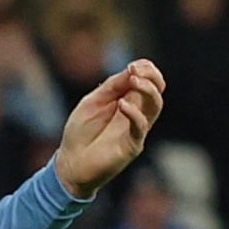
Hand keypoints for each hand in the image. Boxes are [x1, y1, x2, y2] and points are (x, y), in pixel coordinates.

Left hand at [54, 60, 164, 198]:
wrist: (70, 163)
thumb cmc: (80, 131)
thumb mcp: (92, 102)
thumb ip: (111, 88)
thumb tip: (131, 70)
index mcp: (128, 100)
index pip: (148, 81)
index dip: (146, 69)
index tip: (133, 65)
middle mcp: (137, 113)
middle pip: (157, 91)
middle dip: (151, 76)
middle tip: (136, 70)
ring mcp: (136, 129)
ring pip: (155, 106)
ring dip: (147, 90)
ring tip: (133, 80)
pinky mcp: (133, 145)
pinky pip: (140, 127)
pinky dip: (134, 113)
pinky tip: (122, 105)